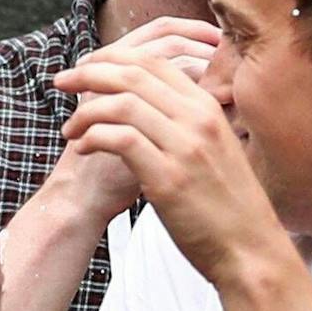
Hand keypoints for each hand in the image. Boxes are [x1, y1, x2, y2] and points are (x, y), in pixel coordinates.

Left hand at [55, 47, 290, 282]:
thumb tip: (141, 102)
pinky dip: (92, 137)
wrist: (250, 251)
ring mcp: (185, 148)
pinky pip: (120, 139)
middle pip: (133, 74)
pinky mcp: (168, 178)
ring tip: (69, 129)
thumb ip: (184, 122)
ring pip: (122, 104)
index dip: (111, 59)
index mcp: (207, 108)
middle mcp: (198, 120)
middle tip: (61, 82)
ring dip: (85, 112)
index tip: (85, 67)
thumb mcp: (214, 148)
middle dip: (88, 73)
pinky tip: (82, 148)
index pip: (154, 61)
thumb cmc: (225, 204)